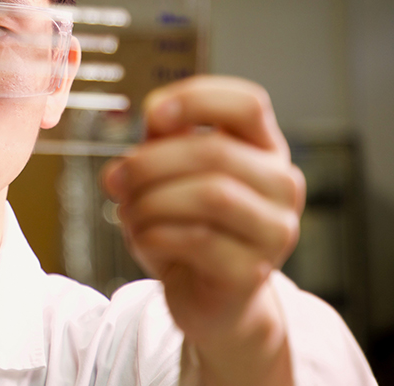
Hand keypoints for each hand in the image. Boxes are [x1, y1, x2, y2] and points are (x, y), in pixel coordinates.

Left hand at [101, 75, 304, 384]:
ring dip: (151, 201)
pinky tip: (144, 239)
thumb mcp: (171, 174)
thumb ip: (160, 142)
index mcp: (263, 149)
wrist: (208, 297)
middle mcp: (282, 185)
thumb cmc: (188, 225)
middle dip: (150, 163)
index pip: (248, 103)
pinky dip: (155, 235)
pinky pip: (198, 240)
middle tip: (114, 180)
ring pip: (210, 195)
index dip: (197, 99)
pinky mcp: (253, 272)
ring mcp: (275, 230)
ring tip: (129, 212)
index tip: (153, 114)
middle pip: (216, 152)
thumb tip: (145, 129)